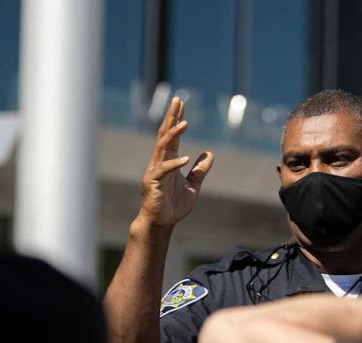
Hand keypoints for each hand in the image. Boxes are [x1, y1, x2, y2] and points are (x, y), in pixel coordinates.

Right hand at [139, 97, 214, 227]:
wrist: (161, 223)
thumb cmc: (174, 206)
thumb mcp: (193, 186)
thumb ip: (200, 171)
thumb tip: (210, 154)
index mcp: (168, 161)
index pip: (172, 136)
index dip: (176, 119)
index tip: (181, 103)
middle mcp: (160, 162)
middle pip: (165, 134)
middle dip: (171, 117)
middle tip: (177, 100)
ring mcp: (154, 171)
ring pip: (162, 147)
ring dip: (173, 134)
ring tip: (185, 123)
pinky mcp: (152, 182)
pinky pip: (164, 169)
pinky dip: (175, 164)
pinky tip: (186, 159)